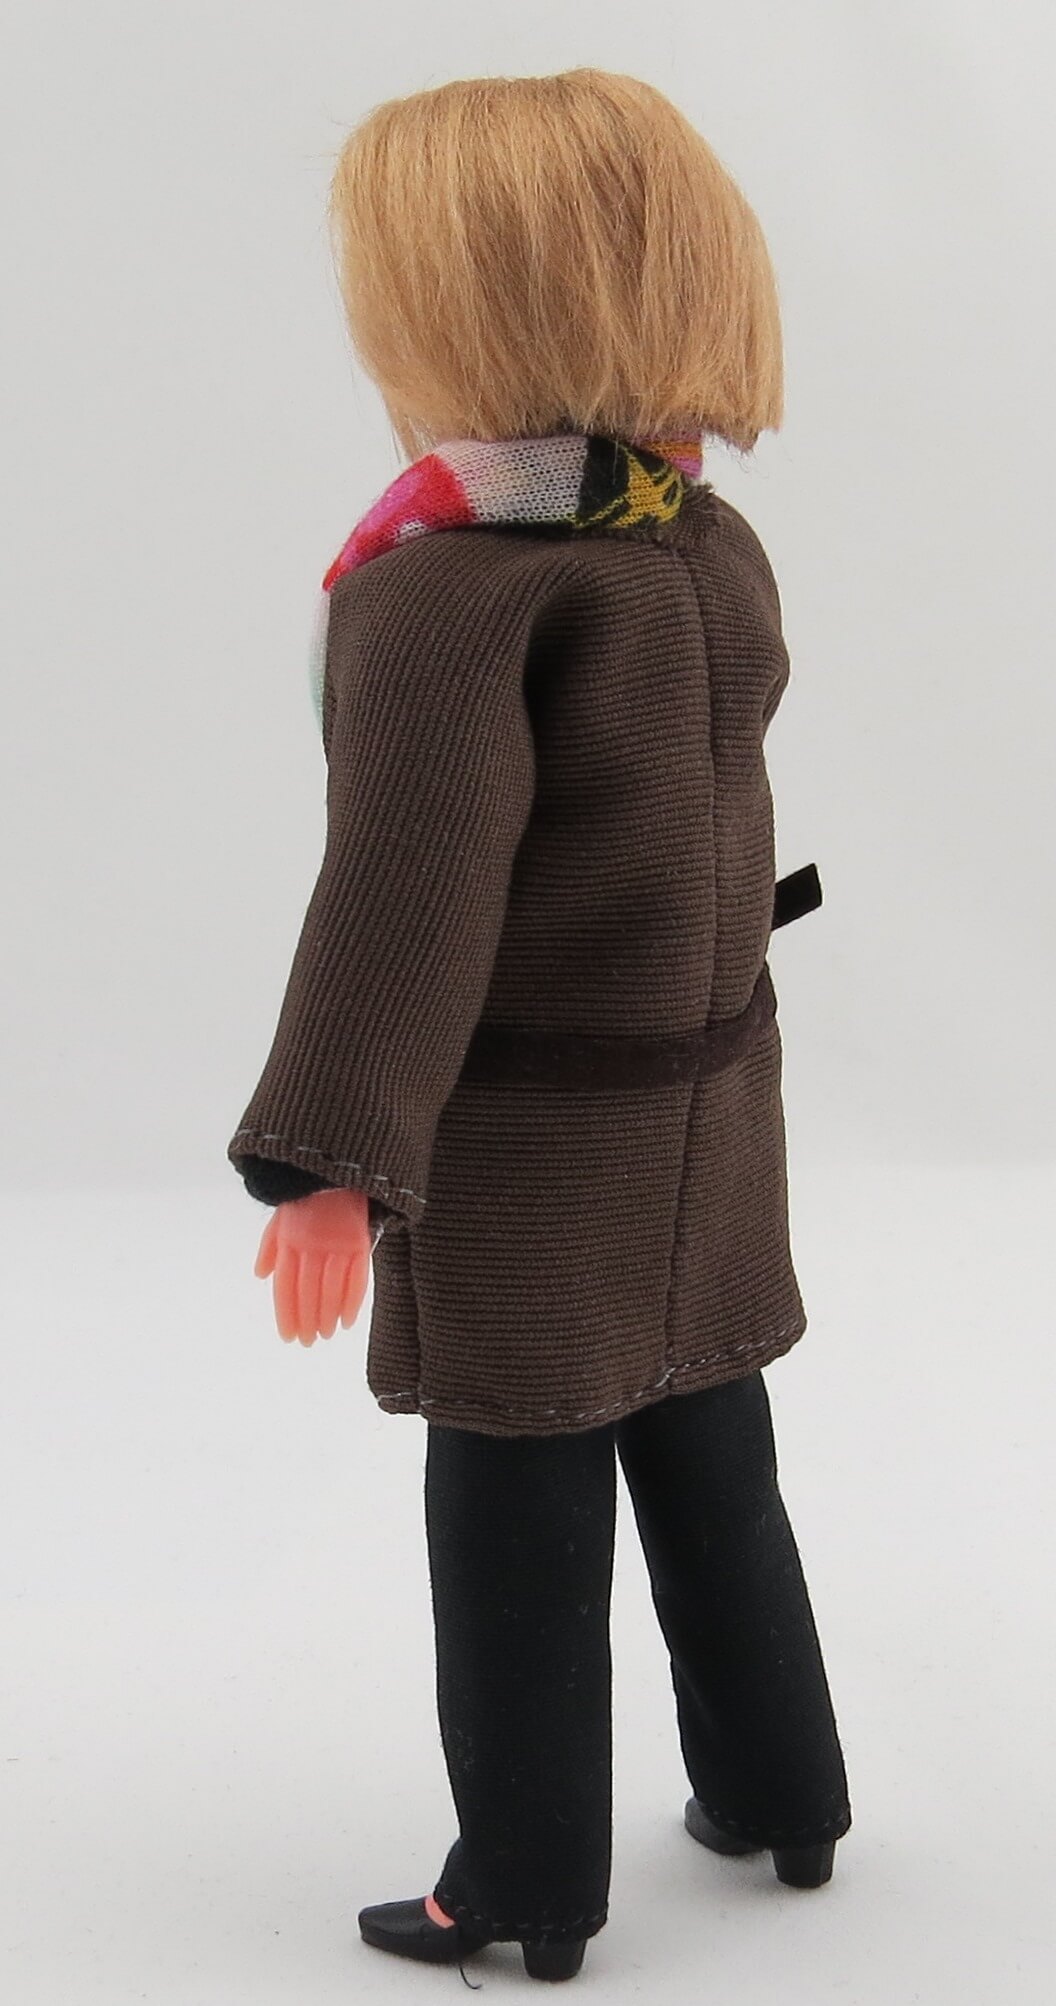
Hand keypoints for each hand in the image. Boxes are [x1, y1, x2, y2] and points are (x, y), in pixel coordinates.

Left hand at [253, 1187, 372, 1344]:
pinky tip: (348, 1321)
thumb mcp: (281, 1215)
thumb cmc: (307, 1193)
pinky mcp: (359, 1242)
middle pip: (307, 1292)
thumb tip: (260, 1276)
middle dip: (307, 1321)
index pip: (284, 1286)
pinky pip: (356, 1278)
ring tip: (326, 1335)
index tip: (288, 1336)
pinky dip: (353, 1302)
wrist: (337, 1167)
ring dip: (328, 1316)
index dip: (286, 1314)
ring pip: (330, 1289)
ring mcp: (337, 1244)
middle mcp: (311, 1245)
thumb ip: (270, 1246)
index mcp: (289, 1240)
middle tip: (308, 1342)